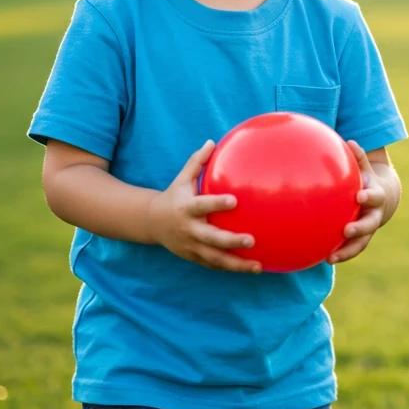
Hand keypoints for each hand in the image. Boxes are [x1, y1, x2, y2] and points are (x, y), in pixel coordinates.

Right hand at [147, 140, 260, 273]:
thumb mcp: (181, 178)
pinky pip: (214, 265)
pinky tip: (252, 268)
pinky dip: (231, 268)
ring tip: (258, 266)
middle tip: (251, 240)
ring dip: (236, 264)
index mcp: (186, 208)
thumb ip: (196, 161)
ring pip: (214, 258)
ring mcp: (190, 246)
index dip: (217, 204)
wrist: (150, 223)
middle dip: (230, 241)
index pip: (202, 206)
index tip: (235, 201)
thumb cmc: (174, 196)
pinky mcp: (194, 257)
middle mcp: (188, 229)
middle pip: (210, 238)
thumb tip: (212, 140)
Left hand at [328, 140, 385, 264]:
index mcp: (375, 198)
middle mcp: (374, 216)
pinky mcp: (359, 240)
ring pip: (360, 243)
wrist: (384, 200)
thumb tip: (349, 141)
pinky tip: (323, 259)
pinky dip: (339, 254)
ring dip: (347, 250)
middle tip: (347, 230)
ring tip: (331, 258)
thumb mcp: (366, 169)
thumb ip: (358, 158)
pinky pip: (349, 249)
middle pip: (370, 224)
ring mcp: (367, 230)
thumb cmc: (367, 181)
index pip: (374, 197)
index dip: (369, 197)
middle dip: (360, 228)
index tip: (360, 196)